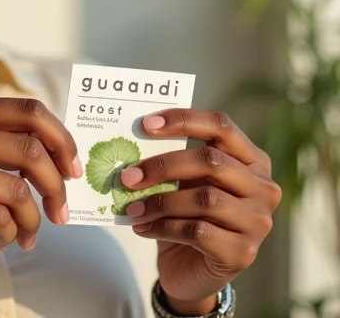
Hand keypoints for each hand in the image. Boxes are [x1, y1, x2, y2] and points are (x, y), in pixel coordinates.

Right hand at [0, 96, 80, 281]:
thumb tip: (58, 153)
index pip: (27, 109)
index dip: (61, 137)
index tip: (72, 168)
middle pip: (31, 148)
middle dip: (57, 185)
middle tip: (61, 213)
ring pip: (18, 190)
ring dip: (32, 221)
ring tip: (24, 236)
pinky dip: (9, 236)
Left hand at [119, 109, 281, 311]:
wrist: (192, 271)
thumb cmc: (187, 214)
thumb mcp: (184, 182)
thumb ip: (174, 162)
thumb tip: (135, 143)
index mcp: (251, 160)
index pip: (220, 126)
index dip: (183, 120)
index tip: (145, 124)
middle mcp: (263, 188)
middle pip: (211, 161)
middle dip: (163, 166)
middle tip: (128, 176)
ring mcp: (258, 222)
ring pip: (204, 199)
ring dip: (159, 202)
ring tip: (131, 208)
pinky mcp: (243, 253)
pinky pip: (198, 231)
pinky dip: (163, 227)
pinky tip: (142, 227)